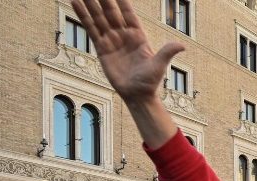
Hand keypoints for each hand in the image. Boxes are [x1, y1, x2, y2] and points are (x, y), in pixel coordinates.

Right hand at [70, 0, 180, 147]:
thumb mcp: (159, 66)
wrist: (137, 95)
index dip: (122, 0)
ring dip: (90, 4)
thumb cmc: (149, 82)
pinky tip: (75, 3)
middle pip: (111, 12)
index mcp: (138, 35)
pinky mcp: (101, 48)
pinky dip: (83, 16)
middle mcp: (124, 35)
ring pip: (98, 17)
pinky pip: (91, 29)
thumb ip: (167, 52)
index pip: (128, 13)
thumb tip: (182, 45)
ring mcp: (111, 40)